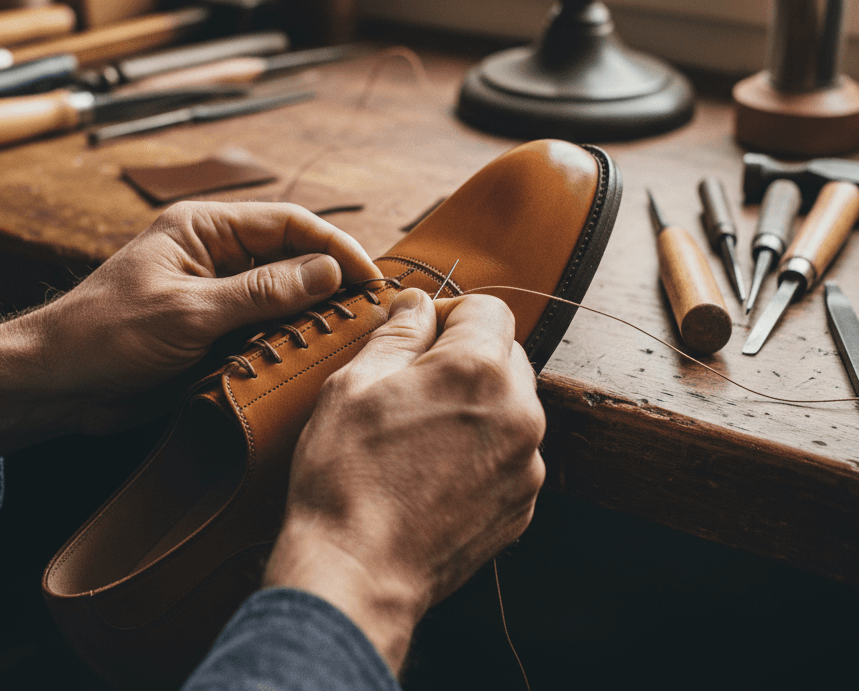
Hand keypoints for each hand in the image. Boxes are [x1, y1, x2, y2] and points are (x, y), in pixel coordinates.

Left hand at [0, 201, 380, 457]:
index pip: (289, 223)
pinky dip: (287, 339)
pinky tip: (309, 356)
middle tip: (370, 312)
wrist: (53, 385)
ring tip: (348, 335)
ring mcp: (214, 292)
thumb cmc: (104, 335)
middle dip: (330, 279)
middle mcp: (215, 253)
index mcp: (205, 227)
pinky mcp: (212, 329)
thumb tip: (329, 270)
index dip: (336, 248)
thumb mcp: (189, 313)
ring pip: (282, 293)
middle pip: (291, 255)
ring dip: (311, 312)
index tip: (371, 279)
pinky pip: (263, 326)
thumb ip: (262, 292)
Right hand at [263, 288, 545, 673]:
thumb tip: (416, 304)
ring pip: (511, 404)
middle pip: (506, 353)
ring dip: (477, 402)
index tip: (418, 334)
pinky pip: (511, 451)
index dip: (449, 312)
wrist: (358, 571)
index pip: (489, 308)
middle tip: (412, 383)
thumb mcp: (354, 383)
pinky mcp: (523, 503)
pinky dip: (483, 447)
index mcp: (478, 369)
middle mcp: (518, 411)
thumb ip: (398, 332)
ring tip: (421, 431)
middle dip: (465, 355)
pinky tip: (435, 466)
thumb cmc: (347, 476)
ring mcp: (527, 463)